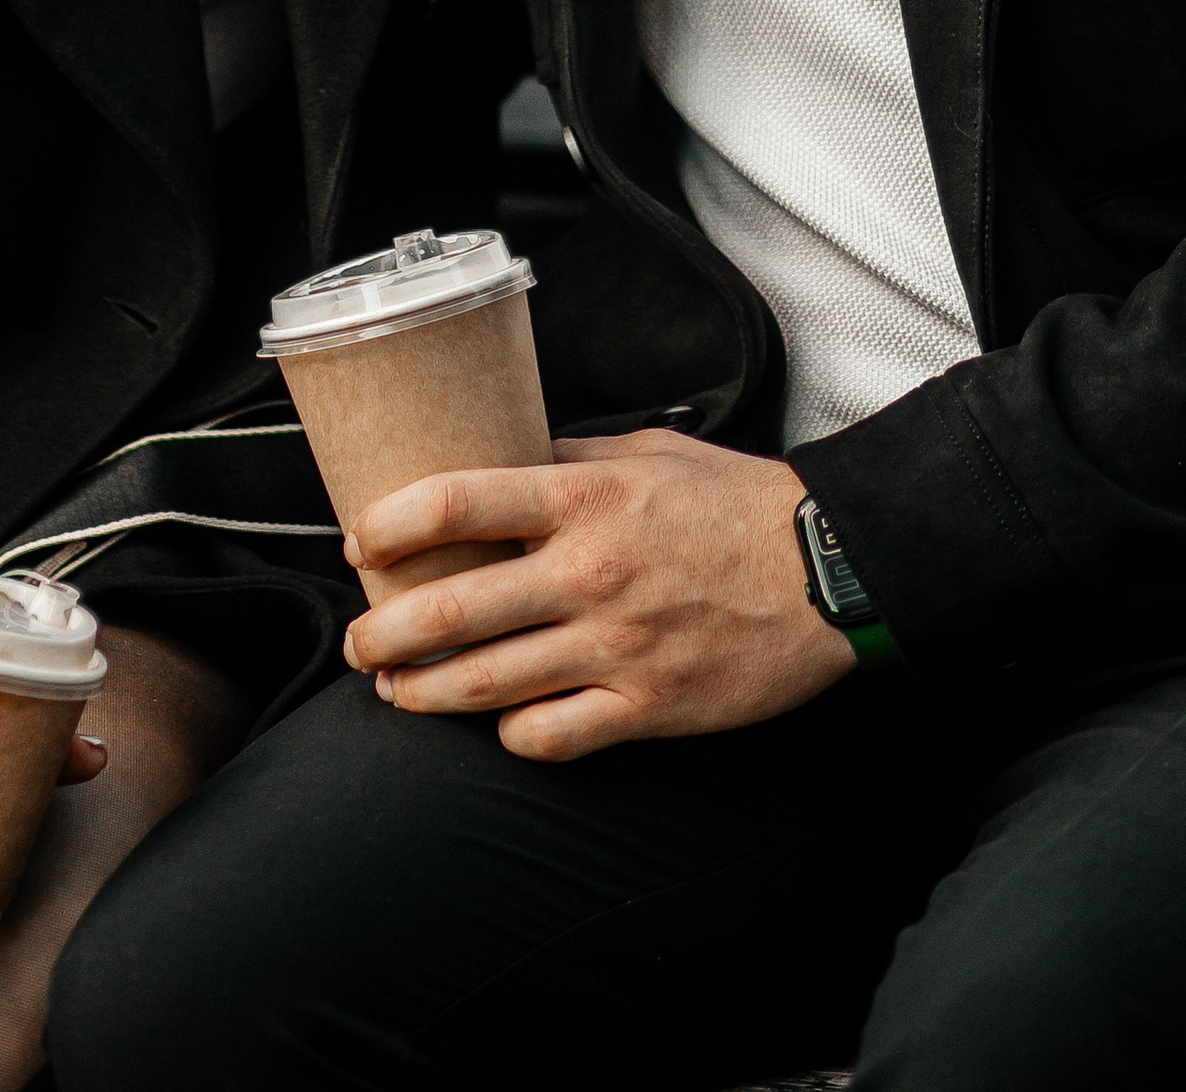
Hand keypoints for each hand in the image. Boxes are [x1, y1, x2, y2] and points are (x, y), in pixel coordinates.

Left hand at [342, 432, 853, 757]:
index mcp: (585, 496)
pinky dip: (511, 735)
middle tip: (359, 642)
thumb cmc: (735, 503)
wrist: (827, 570)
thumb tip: (502, 449)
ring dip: (426, 694)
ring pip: (487, 685)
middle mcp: (590, 572)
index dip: (390, 524)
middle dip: (384, 634)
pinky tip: (497, 724)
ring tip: (397, 691)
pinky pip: (552, 735)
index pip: (458, 503)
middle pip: (451, 609)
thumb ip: (569, 455)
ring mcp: (617, 647)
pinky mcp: (647, 707)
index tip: (360, 543)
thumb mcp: (647, 451)